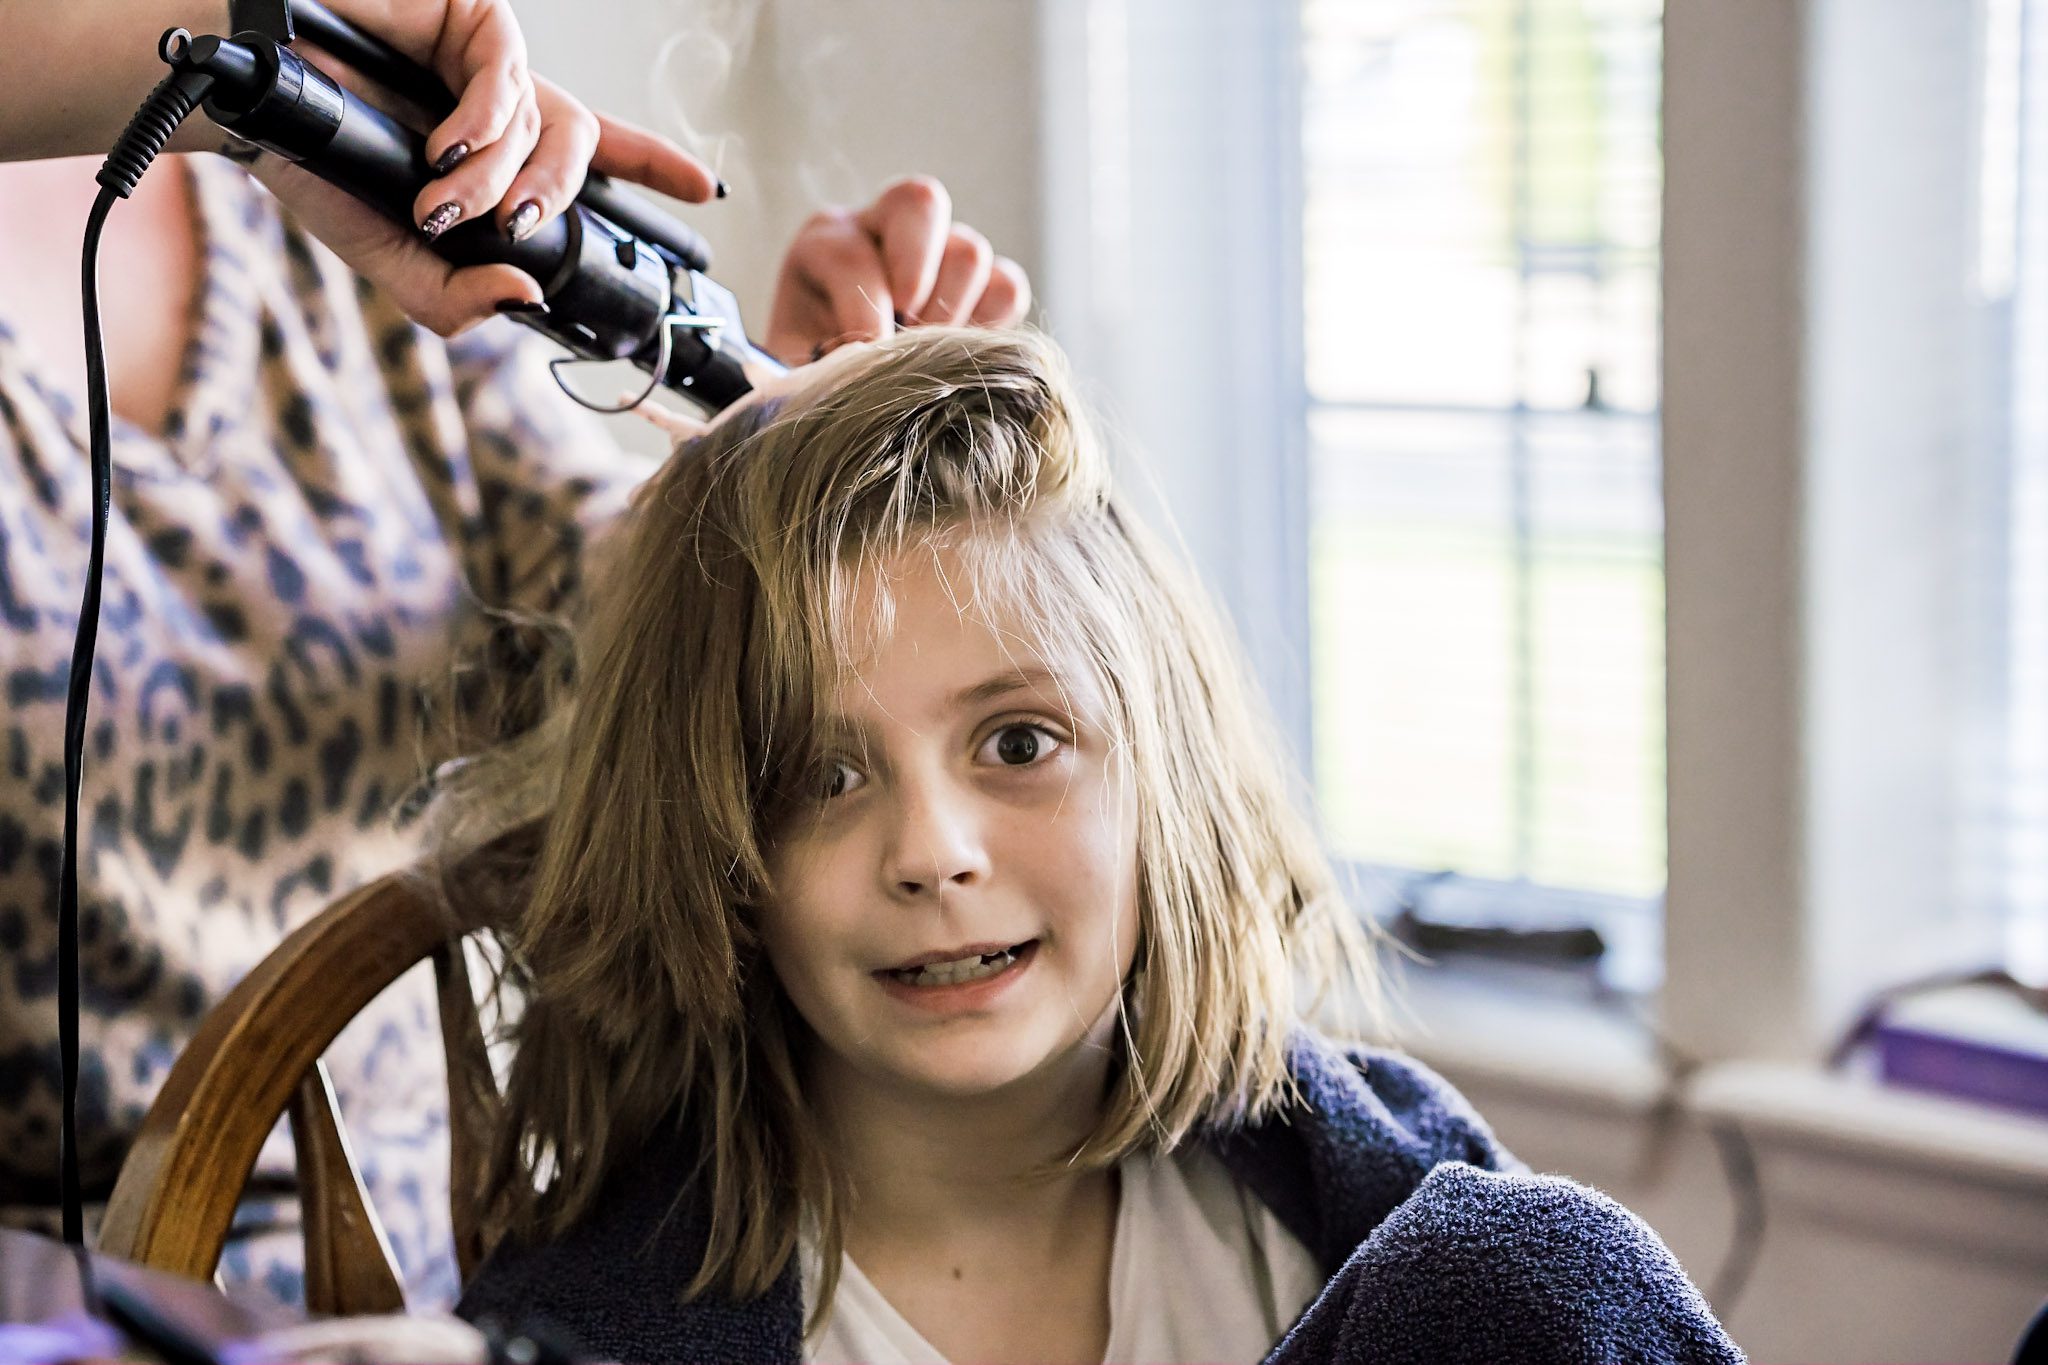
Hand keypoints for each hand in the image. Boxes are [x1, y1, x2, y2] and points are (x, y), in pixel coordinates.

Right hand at [231, 1, 717, 336]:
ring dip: (504, 180)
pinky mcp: (470, 18)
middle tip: (515, 230)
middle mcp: (504, 104)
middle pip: (583, 152)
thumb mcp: (391, 256)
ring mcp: (489, 59)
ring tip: (444, 203)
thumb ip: (456, 296)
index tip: (704, 190)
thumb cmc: (313, 166)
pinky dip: (484, 129)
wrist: (244, 106)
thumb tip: (526, 302)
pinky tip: (441, 152)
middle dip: (557, 203)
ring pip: (550, 128)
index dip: (652, 168)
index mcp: (498, 152)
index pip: (595, 158)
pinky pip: (509, 79)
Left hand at [763, 176, 1030, 366]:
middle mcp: (885, 229)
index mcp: (827, 242)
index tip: (864, 354)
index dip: (862, 308)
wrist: (843, 403)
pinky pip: (1007, 287)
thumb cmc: (813, 387)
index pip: (850, 253)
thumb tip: (851, 367)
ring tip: (923, 356)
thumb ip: (807, 367)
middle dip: (916, 270)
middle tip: (905, 326)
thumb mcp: (789, 377)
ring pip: (969, 251)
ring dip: (951, 312)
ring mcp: (940, 251)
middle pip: (920, 201)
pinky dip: (990, 323)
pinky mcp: (982, 285)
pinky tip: (956, 354)